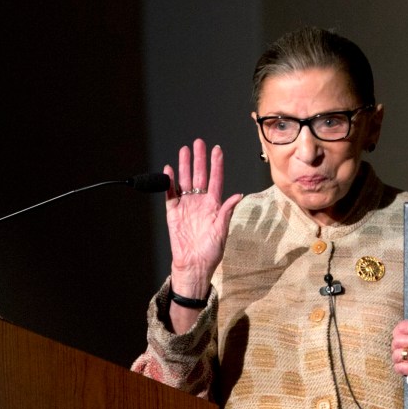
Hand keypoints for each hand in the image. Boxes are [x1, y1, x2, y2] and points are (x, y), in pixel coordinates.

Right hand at [164, 138, 242, 298]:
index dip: (216, 164)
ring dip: (184, 166)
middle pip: (199, 175)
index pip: (216, 179)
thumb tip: (238, 195)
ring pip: (184, 181)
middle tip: (198, 143)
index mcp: (214, 206)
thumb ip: (226, 211)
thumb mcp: (222, 231)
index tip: (217, 149)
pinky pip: (170, 194)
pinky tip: (170, 170)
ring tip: (184, 150)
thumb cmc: (210, 252)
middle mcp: (200, 202)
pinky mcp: (173, 213)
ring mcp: (186, 206)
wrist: (193, 265)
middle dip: (199, 159)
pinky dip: (169, 182)